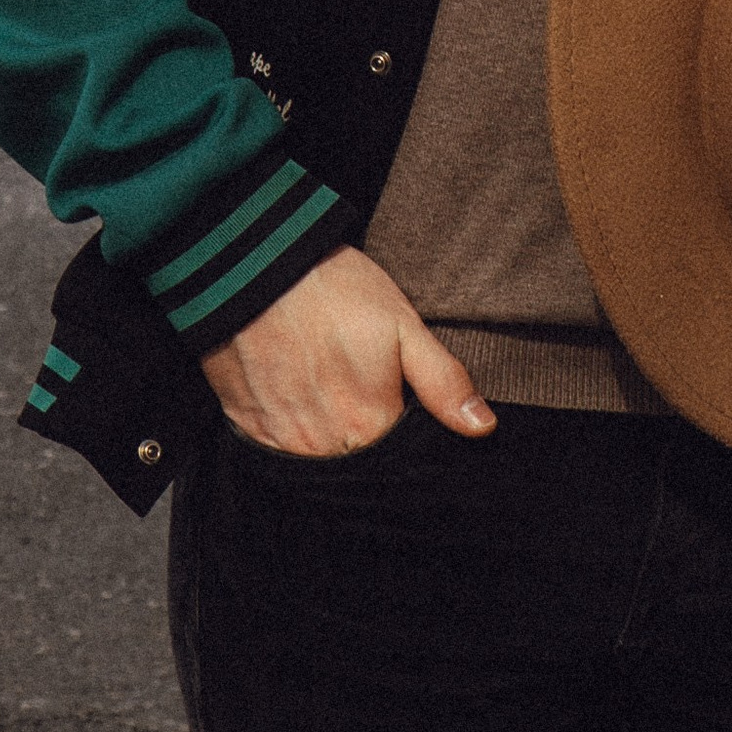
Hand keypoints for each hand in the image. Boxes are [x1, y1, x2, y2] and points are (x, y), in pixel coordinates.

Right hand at [198, 246, 493, 457]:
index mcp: (368, 425)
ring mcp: (282, 440)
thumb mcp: (401, 323)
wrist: (252, 265)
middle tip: (361, 393)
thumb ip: (442, 381)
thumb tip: (483, 428)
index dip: (403, 436)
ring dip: (329, 442)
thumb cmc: (332, 289)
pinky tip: (298, 399)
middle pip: (356, 466)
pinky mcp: (247, 427)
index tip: (397, 406)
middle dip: (366, 443)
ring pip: (318, 464)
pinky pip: (278, 453)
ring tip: (330, 394)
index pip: (398, 461)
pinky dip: (292, 434)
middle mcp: (324, 446)